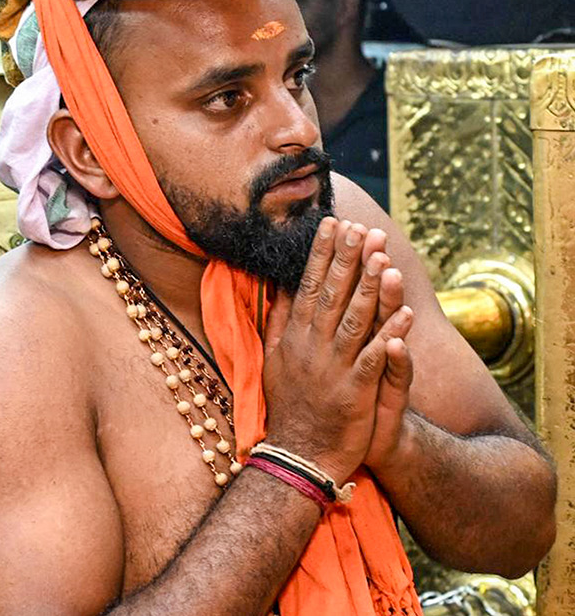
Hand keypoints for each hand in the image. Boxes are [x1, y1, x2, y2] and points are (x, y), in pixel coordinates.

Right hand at [262, 218, 412, 481]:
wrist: (297, 456)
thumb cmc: (289, 407)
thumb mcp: (274, 359)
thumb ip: (278, 322)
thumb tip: (280, 287)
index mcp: (293, 336)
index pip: (307, 285)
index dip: (321, 253)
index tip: (331, 223)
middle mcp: (310, 347)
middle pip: (331, 294)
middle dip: (347, 258)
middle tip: (360, 226)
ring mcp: (332, 368)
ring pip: (353, 320)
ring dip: (369, 288)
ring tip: (383, 257)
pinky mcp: (354, 392)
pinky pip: (374, 358)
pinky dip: (390, 335)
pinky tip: (406, 314)